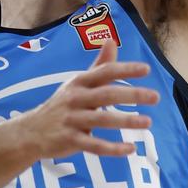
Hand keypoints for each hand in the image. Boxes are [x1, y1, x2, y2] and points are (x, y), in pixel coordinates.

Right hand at [23, 39, 159, 157]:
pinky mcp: (70, 140)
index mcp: (79, 82)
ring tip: (148, 122)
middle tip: (156, 96)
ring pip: (102, 120)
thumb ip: (99, 65)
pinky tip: (130, 148)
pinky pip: (94, 145)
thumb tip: (111, 39)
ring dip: (126, 120)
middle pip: (106, 95)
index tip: (146, 69)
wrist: (31, 131)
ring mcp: (72, 120)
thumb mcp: (78, 83)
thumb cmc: (62, 104)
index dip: (125, 69)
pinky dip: (112, 148)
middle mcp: (75, 99)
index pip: (105, 72)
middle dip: (132, 95)